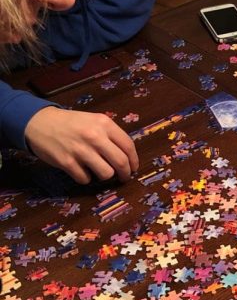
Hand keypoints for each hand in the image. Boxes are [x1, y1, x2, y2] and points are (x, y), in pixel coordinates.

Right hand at [24, 107, 138, 183]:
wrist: (40, 122)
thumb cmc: (71, 123)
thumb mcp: (93, 120)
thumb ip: (110, 134)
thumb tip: (127, 156)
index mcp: (104, 124)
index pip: (128, 146)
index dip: (134, 160)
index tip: (134, 168)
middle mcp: (94, 136)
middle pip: (120, 162)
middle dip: (125, 173)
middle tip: (124, 177)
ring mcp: (80, 150)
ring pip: (106, 174)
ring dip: (105, 176)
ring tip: (100, 172)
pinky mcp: (67, 162)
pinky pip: (86, 179)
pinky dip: (86, 178)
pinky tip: (82, 171)